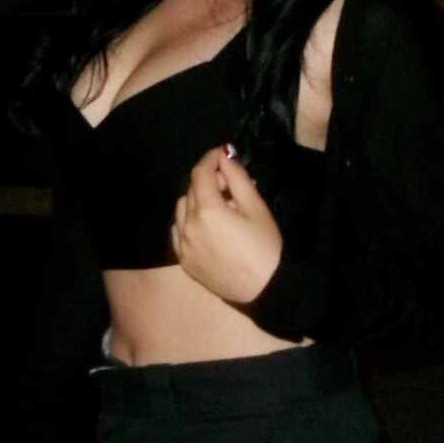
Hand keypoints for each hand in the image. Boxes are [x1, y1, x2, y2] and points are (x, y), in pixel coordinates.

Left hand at [172, 146, 282, 303]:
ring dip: (196, 200)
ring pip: (181, 209)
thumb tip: (224, 156)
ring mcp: (183, 245)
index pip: (200, 173)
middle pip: (191, 190)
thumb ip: (237, 178)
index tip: (222, 153)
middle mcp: (188, 226)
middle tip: (229, 183)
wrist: (264, 289)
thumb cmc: (265, 247)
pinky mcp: (184, 260)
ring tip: (219, 206)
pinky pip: (178, 231)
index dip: (210, 159)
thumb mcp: (256, 207)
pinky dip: (187, 221)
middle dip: (207, 180)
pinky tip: (205, 225)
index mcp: (207, 211)